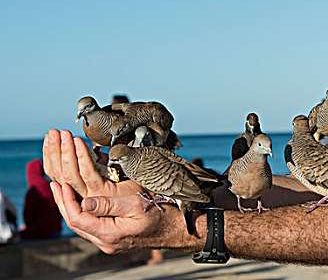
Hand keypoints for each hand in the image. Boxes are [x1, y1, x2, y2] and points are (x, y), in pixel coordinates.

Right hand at [43, 129, 141, 197]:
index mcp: (83, 192)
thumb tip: (91, 147)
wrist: (153, 205)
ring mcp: (93, 196)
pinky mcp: (104, 193)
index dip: (50, 157)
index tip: (49, 139)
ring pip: (70, 174)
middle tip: (52, 133)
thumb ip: (101, 164)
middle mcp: (84, 197)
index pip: (58, 174)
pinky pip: (89, 173)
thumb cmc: (135, 190)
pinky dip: (82, 156)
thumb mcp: (115, 174)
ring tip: (62, 134)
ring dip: (64, 152)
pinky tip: (78, 142)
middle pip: (60, 174)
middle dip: (54, 151)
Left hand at [50, 182, 197, 253]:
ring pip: (80, 225)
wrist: (176, 230)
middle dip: (62, 203)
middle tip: (54, 184)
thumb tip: (85, 203)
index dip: (66, 200)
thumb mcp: (136, 205)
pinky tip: (79, 201)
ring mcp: (109, 241)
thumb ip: (110, 205)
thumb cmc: (160, 215)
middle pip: (74, 223)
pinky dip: (81, 211)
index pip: (77, 218)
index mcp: (109, 234)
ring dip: (69, 207)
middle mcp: (105, 241)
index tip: (61, 183)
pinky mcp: (113, 237)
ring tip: (62, 190)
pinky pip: (89, 225)